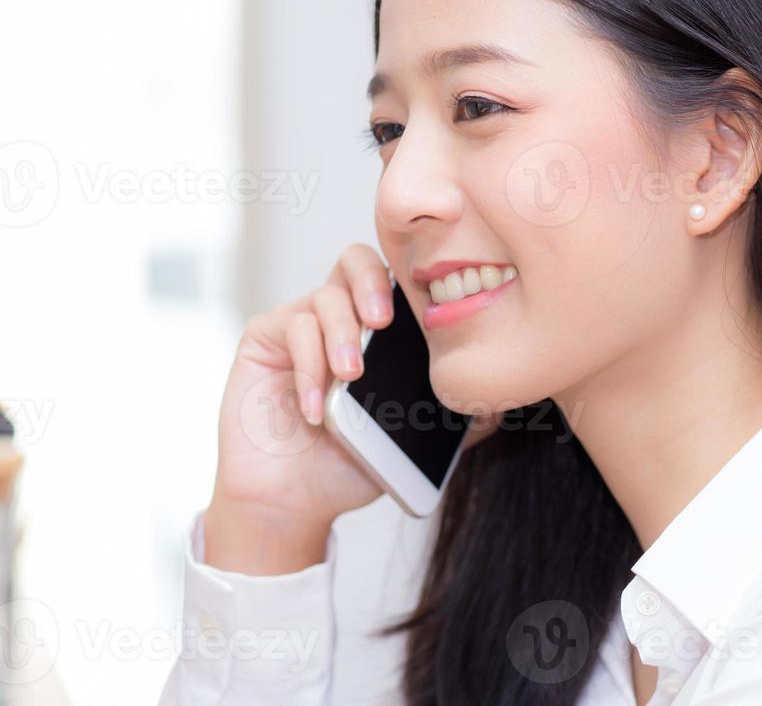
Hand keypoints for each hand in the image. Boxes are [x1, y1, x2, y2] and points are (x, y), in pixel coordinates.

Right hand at [203, 244, 500, 573]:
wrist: (290, 501)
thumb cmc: (346, 467)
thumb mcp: (409, 442)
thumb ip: (453, 422)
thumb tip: (498, 406)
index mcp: (376, 330)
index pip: (395, 280)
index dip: (412, 282)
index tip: (426, 314)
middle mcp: (336, 317)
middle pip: (355, 260)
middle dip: (372, 283)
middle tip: (382, 320)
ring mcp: (298, 324)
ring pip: (324, 295)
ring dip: (342, 334)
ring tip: (349, 376)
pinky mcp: (263, 338)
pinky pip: (291, 326)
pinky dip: (308, 367)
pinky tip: (314, 408)